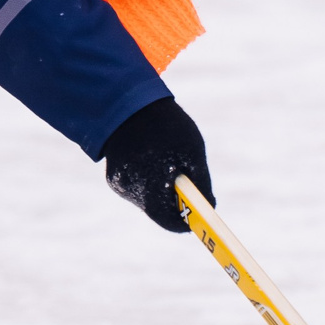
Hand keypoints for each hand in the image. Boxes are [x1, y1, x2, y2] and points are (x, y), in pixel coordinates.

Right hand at [101, 97, 211, 232]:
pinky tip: (153, 160)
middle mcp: (130, 188)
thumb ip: (201, 182)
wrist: (129, 101)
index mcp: (149, 183)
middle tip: (189, 191)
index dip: (184, 223)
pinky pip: (136, 189)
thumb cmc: (166, 125)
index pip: (167, 220)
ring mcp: (119, 184)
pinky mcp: (114, 178)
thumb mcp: (192, 151)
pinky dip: (148, 181)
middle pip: (157, 211)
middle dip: (174, 205)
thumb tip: (210, 206)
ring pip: (147, 200)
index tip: (197, 219)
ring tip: (168, 165)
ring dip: (161, 191)